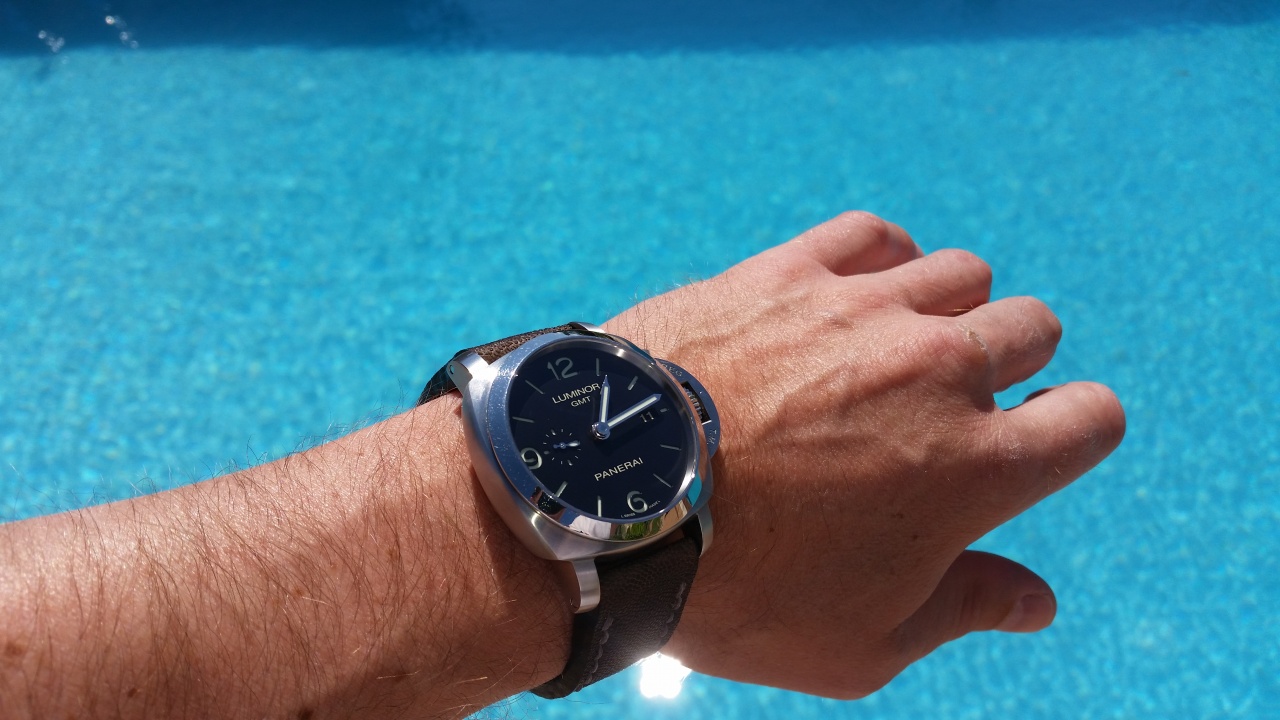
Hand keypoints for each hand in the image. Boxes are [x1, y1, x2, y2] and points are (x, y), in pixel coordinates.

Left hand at [602, 212, 1124, 697]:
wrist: (613, 506)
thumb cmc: (737, 593)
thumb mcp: (861, 643)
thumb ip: (963, 608)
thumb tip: (1034, 602)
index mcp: (977, 467)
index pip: (1092, 418)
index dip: (1075, 429)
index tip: (1035, 442)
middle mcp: (940, 371)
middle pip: (1032, 329)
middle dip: (1012, 366)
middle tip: (946, 406)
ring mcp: (864, 309)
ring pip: (962, 274)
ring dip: (948, 310)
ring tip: (894, 351)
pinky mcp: (790, 271)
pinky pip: (874, 235)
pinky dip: (881, 259)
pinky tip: (853, 294)